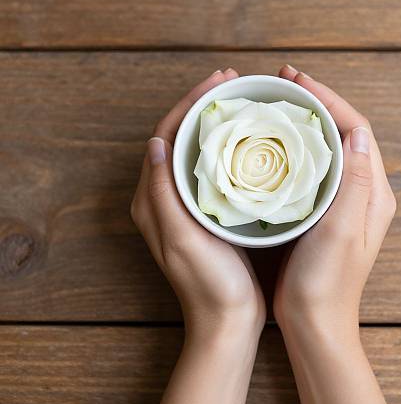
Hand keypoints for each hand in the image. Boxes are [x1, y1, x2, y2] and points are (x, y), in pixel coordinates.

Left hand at [131, 68, 264, 333]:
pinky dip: (224, 145)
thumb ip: (162, 193)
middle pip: (179, 137)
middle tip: (231, 84)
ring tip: (239, 103)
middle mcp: (163, 196)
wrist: (227, 320)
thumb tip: (156, 144)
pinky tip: (245, 138)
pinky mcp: (203, 210)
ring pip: (195, 149)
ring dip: (213, 122)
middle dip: (202, 106)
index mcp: (153, 199)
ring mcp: (184, 203)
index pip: (166, 136)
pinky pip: (210, 167)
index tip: (217, 83)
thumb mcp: (183, 238)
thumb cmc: (208, 284)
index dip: (189, 104)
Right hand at [272, 65, 394, 403]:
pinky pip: (312, 163)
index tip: (299, 81)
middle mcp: (361, 190)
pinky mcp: (321, 208)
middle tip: (286, 81)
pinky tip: (275, 138)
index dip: (329, 100)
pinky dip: (296, 144)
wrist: (314, 320)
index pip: (356, 129)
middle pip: (343, 131)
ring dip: (306, 119)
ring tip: (280, 101)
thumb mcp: (342, 230)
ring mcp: (341, 198)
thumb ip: (355, 181)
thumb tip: (357, 132)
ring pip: (327, 145)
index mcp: (372, 191)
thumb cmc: (327, 281)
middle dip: (317, 102)